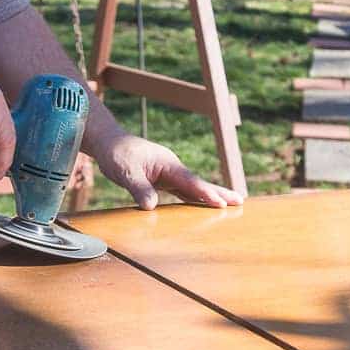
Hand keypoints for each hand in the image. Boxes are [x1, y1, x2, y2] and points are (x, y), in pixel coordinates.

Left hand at [94, 133, 243, 209]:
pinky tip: (203, 205)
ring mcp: (168, 174)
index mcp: (167, 163)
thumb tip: (151, 206)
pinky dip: (194, 197)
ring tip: (229, 205)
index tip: (221, 202)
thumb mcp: (125, 172)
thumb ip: (139, 188)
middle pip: (198, 183)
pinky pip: (182, 190)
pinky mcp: (162, 180)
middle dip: (218, 192)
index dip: (205, 193)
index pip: (190, 181)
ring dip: (210, 196)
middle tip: (240, 201)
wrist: (109, 143)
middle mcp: (172, 168)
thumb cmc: (117, 155)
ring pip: (192, 187)